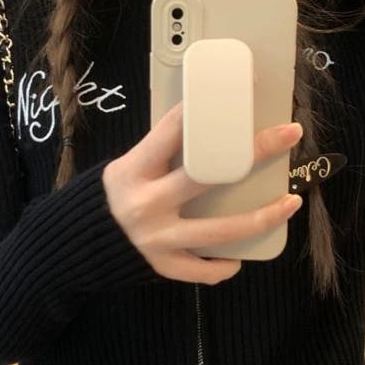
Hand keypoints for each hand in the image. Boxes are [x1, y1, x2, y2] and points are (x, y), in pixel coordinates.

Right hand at [102, 100, 304, 285]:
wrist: (74, 244)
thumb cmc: (108, 196)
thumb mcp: (125, 167)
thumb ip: (160, 153)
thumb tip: (206, 125)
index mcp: (133, 170)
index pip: (174, 132)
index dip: (209, 110)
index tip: (242, 94)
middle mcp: (146, 204)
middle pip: (209, 174)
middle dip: (254, 152)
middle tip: (288, 134)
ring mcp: (156, 239)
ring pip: (221, 230)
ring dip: (262, 216)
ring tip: (289, 202)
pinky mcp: (161, 265)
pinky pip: (203, 270)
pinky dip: (223, 265)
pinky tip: (239, 256)